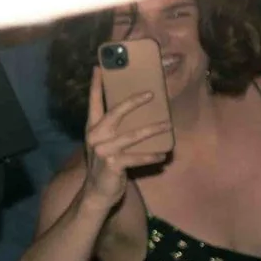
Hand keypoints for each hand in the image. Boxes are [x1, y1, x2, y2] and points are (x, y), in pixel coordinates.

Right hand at [80, 80, 170, 205]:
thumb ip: (113, 130)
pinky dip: (151, 156)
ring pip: (132, 135)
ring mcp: (103, 151)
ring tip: (168, 124)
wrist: (97, 193)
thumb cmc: (105, 165)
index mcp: (92, 128)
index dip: (96, 85)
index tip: (99, 67)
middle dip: (133, 101)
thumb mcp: (104, 144)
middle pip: (115, 113)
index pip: (93, 102)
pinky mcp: (113, 164)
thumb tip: (137, 114)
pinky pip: (137, 157)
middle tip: (151, 93)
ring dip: (152, 130)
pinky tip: (163, 154)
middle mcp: (95, 136)